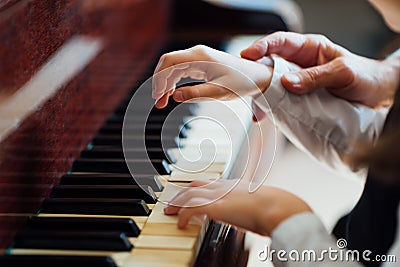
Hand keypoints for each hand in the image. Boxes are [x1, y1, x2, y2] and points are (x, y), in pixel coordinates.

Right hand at [152, 45, 272, 108]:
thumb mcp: (218, 92)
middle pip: (168, 64)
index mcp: (199, 57)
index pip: (169, 61)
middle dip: (160, 82)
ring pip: (173, 68)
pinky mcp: (200, 65)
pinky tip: (172, 94)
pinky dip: (173, 82)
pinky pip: (181, 71)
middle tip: (158, 102)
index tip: (157, 95)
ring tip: (162, 102)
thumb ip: (196, 94)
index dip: (159, 78)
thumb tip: (175, 96)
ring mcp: (198, 59)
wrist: (255, 77)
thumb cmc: (240, 82)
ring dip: (166, 84)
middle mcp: (196, 54)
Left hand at [164, 179, 311, 235]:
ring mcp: (219, 195)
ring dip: (177, 203)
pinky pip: (192, 208)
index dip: (198, 187)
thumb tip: (254, 218)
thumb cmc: (276, 207)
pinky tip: (181, 223)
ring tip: (170, 212)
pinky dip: (184, 215)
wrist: (279, 207)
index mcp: (235, 185)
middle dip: (182, 192)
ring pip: (189, 194)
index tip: (191, 192)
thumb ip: (252, 208)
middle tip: (173, 201)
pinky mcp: (216, 206)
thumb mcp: (261, 204)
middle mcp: (225, 187)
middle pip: (195, 185)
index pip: (211, 182)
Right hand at [241, 31, 399, 107]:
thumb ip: (316, 77)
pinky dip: (271, 109)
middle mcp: (300, 64)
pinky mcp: (299, 99)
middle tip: (243, 84)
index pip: (280, 42)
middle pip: (269, 64)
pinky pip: (280, 101)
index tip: (247, 55)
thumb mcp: (342, 73)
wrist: (380, 96)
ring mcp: (298, 82)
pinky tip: (265, 116)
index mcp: (309, 49)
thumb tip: (288, 83)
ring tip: (256, 108)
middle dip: (254, 73)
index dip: (261, 47)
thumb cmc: (366, 76)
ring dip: (261, 96)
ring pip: (272, 85)